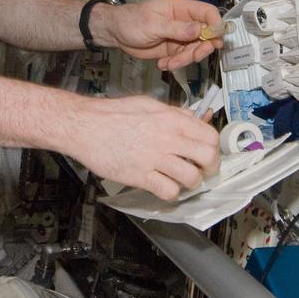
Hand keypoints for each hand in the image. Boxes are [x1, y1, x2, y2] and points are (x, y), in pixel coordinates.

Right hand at [67, 95, 219, 199]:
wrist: (84, 126)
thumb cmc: (112, 114)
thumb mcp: (148, 104)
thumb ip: (173, 113)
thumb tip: (193, 119)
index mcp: (171, 119)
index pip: (210, 136)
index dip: (214, 148)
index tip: (208, 154)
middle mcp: (167, 138)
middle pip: (208, 157)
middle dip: (209, 168)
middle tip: (201, 170)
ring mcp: (154, 158)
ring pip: (192, 178)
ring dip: (190, 182)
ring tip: (181, 180)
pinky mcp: (140, 175)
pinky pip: (168, 191)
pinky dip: (170, 193)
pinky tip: (163, 186)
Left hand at [92, 0, 223, 70]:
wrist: (116, 33)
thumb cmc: (131, 20)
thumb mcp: (154, 24)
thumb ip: (177, 28)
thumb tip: (200, 29)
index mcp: (181, 8)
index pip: (208, 13)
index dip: (216, 25)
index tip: (216, 39)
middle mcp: (184, 22)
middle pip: (206, 35)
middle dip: (201, 48)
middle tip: (193, 56)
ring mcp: (179, 37)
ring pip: (195, 50)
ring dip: (185, 60)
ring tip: (169, 63)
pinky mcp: (173, 49)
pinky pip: (183, 59)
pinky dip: (175, 64)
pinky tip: (163, 63)